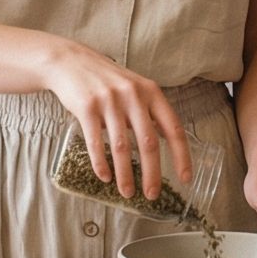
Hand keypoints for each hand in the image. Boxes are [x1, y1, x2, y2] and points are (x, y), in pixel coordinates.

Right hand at [42, 43, 191, 202]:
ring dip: (125, 174)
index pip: (173, 128)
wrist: (71, 62)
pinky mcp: (87, 107)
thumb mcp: (135, 88)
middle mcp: (133, 95)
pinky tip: (105, 177)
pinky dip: (101, 164)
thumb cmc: (107, 80)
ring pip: (122, 147)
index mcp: (151, 92)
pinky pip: (96, 142)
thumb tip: (166, 142)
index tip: (185, 178)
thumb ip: (149, 111)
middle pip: (149, 142)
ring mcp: (109, 101)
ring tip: (127, 192)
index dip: (182, 155)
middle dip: (152, 173)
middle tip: (152, 195)